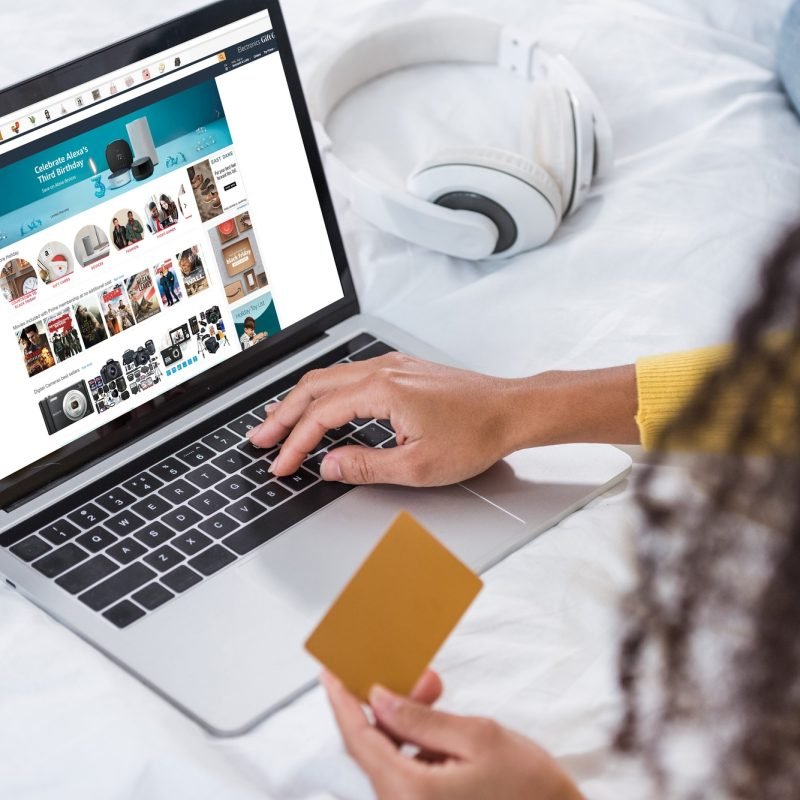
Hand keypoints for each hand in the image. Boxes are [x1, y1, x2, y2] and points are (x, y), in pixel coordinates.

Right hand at [248, 353, 525, 485]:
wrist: (512, 410)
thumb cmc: (476, 434)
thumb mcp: (418, 465)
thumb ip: (366, 466)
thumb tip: (327, 466)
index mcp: (382, 390)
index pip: (321, 416)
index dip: (295, 444)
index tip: (280, 465)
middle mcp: (382, 370)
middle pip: (315, 388)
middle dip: (283, 415)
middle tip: (260, 438)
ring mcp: (391, 366)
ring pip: (329, 378)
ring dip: (300, 401)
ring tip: (278, 421)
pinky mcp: (401, 370)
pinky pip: (349, 375)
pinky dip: (324, 392)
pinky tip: (320, 404)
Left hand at [322, 671, 583, 799]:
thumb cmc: (531, 791)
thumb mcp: (478, 737)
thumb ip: (421, 719)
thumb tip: (380, 700)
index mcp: (410, 793)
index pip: (359, 738)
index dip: (341, 700)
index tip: (329, 671)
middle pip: (372, 748)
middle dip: (385, 703)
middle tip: (405, 671)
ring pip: (390, 757)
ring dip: (404, 721)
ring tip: (432, 689)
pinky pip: (406, 771)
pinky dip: (416, 742)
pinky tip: (438, 723)